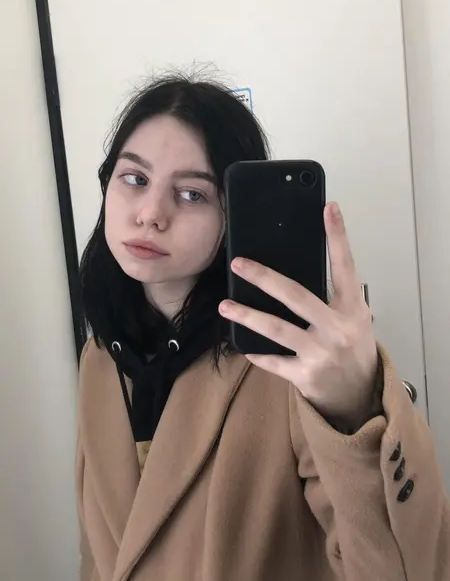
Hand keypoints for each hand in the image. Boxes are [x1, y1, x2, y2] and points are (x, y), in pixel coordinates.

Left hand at [219, 202, 378, 429]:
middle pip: (296, 296)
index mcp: (353, 308)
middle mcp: (337, 328)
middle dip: (264, 278)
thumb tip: (296, 269)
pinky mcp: (305, 376)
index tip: (328, 208)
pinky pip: (274, 362)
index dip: (337, 237)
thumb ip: (333, 297)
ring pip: (276, 329)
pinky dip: (258, 354)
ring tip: (225, 304)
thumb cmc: (354, 347)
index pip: (345, 266)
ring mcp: (320, 353)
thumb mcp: (354, 318)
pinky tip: (242, 346)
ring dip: (247, 316)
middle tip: (238, 263)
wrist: (361, 394)